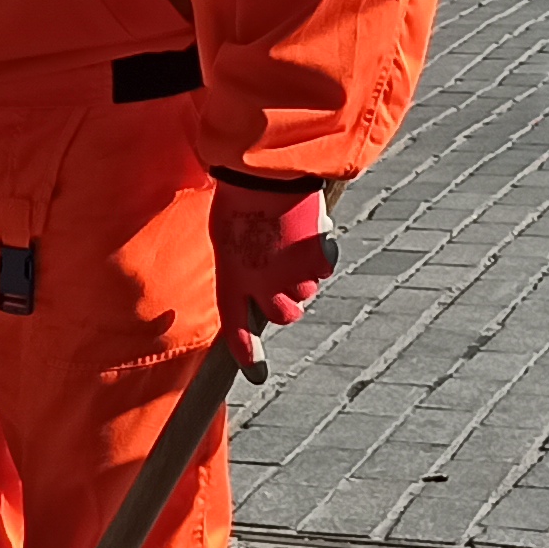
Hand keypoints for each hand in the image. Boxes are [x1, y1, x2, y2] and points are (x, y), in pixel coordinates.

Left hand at [208, 180, 336, 372]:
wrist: (265, 174)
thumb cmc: (238, 198)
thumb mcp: (225, 236)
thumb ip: (239, 264)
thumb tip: (252, 278)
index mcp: (233, 280)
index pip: (237, 328)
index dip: (246, 354)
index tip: (256, 373)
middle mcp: (263, 287)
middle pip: (285, 316)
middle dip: (286, 301)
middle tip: (282, 273)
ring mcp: (293, 276)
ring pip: (306, 290)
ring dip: (302, 273)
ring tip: (289, 238)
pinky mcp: (317, 259)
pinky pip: (323, 266)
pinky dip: (319, 251)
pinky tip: (306, 228)